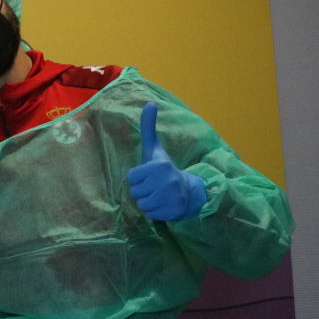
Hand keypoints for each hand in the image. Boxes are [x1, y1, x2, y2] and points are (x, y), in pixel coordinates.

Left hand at [127, 102, 206, 221]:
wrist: (188, 191)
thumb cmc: (164, 170)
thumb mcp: (155, 149)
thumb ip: (149, 128)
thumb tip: (149, 103)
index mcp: (159, 166)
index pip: (130, 178)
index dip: (137, 178)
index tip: (149, 175)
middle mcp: (166, 181)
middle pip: (134, 192)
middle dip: (142, 190)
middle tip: (155, 186)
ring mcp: (171, 197)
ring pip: (141, 205)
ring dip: (148, 202)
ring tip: (159, 195)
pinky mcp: (174, 211)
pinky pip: (151, 215)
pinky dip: (155, 212)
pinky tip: (164, 204)